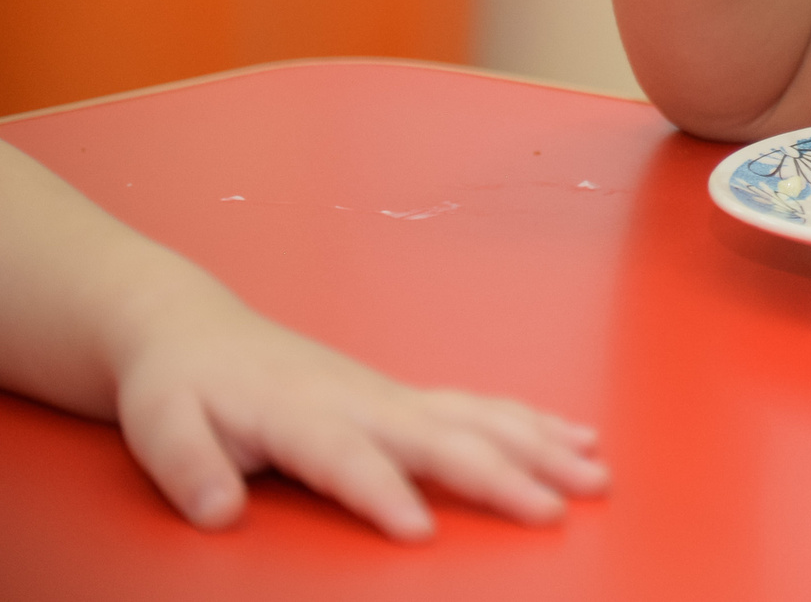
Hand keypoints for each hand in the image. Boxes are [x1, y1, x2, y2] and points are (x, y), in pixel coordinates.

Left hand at [112, 282, 607, 540]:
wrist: (198, 331)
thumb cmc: (181, 385)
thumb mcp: (159, 425)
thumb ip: (188, 468)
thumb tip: (219, 513)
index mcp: (302, 413)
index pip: (348, 459)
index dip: (382, 494)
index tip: (419, 532)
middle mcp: (363, 400)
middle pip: (443, 438)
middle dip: (505, 473)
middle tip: (558, 509)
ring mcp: (393, 395)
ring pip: (480, 419)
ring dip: (542, 446)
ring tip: (597, 474)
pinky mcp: (408, 397)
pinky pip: (483, 408)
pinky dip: (535, 421)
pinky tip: (578, 437)